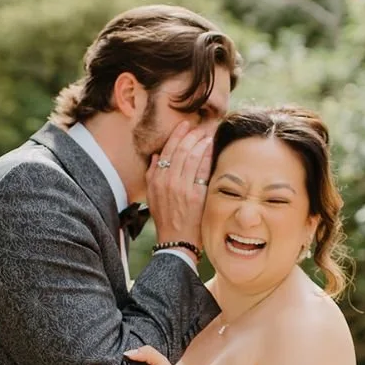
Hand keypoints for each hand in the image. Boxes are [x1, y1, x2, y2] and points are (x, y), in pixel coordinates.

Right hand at [145, 120, 212, 250]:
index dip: (177, 136)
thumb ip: (152, 175)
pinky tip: (211, 148)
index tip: (185, 125)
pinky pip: (202, 170)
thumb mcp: (152, 196)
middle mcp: (167, 182)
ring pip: (191, 157)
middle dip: (191, 135)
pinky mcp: (195, 195)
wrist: (176, 239)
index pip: (166, 151)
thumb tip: (156, 156)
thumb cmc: (165, 217)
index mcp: (156, 180)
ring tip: (207, 134)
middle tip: (200, 127)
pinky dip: (207, 156)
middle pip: (180, 151)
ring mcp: (182, 188)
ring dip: (200, 143)